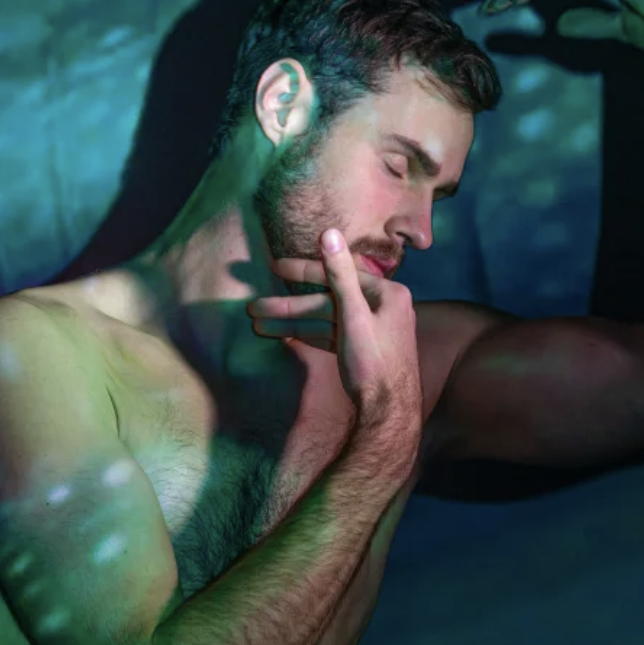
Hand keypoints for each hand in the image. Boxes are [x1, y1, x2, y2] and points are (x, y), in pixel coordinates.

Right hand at [248, 229, 421, 423]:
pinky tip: (283, 336)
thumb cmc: (374, 362)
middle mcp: (382, 308)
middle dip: (289, 305)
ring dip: (292, 322)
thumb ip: (339, 273)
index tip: (274, 267)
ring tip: (258, 325)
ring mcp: (372, 330)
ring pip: (326, 320)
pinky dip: (308, 336)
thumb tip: (328, 232)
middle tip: (255, 307)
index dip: (303, 271)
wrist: (388, 412)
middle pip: (328, 301)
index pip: (338, 275)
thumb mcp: (353, 314)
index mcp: (387, 293)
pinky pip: (331, 336)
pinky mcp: (363, 350)